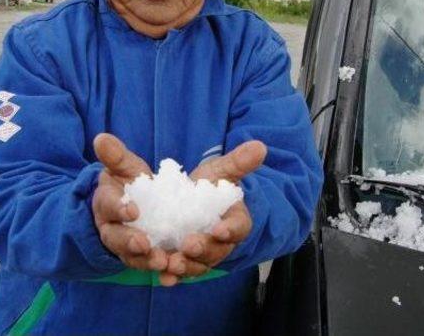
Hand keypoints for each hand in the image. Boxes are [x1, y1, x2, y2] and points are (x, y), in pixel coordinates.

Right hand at [92, 133, 167, 271]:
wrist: (133, 203)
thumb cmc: (128, 182)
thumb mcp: (124, 166)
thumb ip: (115, 155)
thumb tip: (101, 137)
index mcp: (105, 203)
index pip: (107, 205)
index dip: (118, 208)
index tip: (133, 210)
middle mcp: (110, 228)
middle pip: (115, 238)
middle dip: (129, 242)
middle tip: (145, 244)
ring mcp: (124, 246)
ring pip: (131, 257)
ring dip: (146, 261)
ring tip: (163, 261)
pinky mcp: (141, 257)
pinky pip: (147, 266)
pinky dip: (159, 270)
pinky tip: (173, 272)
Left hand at [159, 140, 266, 285]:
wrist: (190, 201)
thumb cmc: (209, 186)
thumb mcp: (221, 171)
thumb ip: (238, 162)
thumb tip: (260, 146)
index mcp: (235, 221)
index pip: (238, 227)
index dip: (230, 229)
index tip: (219, 228)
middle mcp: (221, 243)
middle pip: (216, 251)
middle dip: (203, 249)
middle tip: (189, 245)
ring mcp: (202, 255)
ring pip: (198, 265)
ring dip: (186, 266)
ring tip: (171, 263)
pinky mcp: (184, 261)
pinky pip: (180, 271)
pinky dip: (172, 276)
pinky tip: (163, 278)